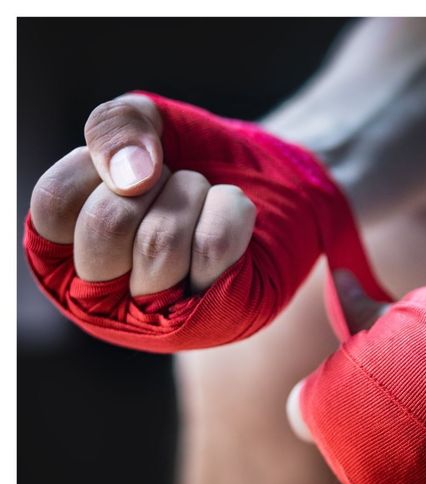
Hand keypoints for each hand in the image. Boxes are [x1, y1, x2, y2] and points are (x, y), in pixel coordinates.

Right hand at [29, 94, 255, 296]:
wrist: (272, 186)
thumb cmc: (196, 161)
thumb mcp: (147, 126)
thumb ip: (115, 127)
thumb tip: (131, 174)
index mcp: (66, 252)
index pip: (55, 202)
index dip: (100, 164)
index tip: (134, 163)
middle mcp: (101, 294)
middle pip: (108, 224)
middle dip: (154, 181)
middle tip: (173, 183)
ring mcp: (157, 315)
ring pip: (161, 241)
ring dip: (192, 195)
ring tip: (201, 205)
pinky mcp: (214, 316)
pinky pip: (214, 246)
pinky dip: (231, 210)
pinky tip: (236, 228)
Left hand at [286, 268, 425, 483]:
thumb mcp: (401, 314)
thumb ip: (358, 311)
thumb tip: (338, 278)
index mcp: (324, 411)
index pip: (304, 410)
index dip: (333, 390)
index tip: (364, 378)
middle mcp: (347, 467)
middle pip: (347, 444)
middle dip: (372, 420)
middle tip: (420, 395)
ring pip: (386, 475)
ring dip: (408, 452)